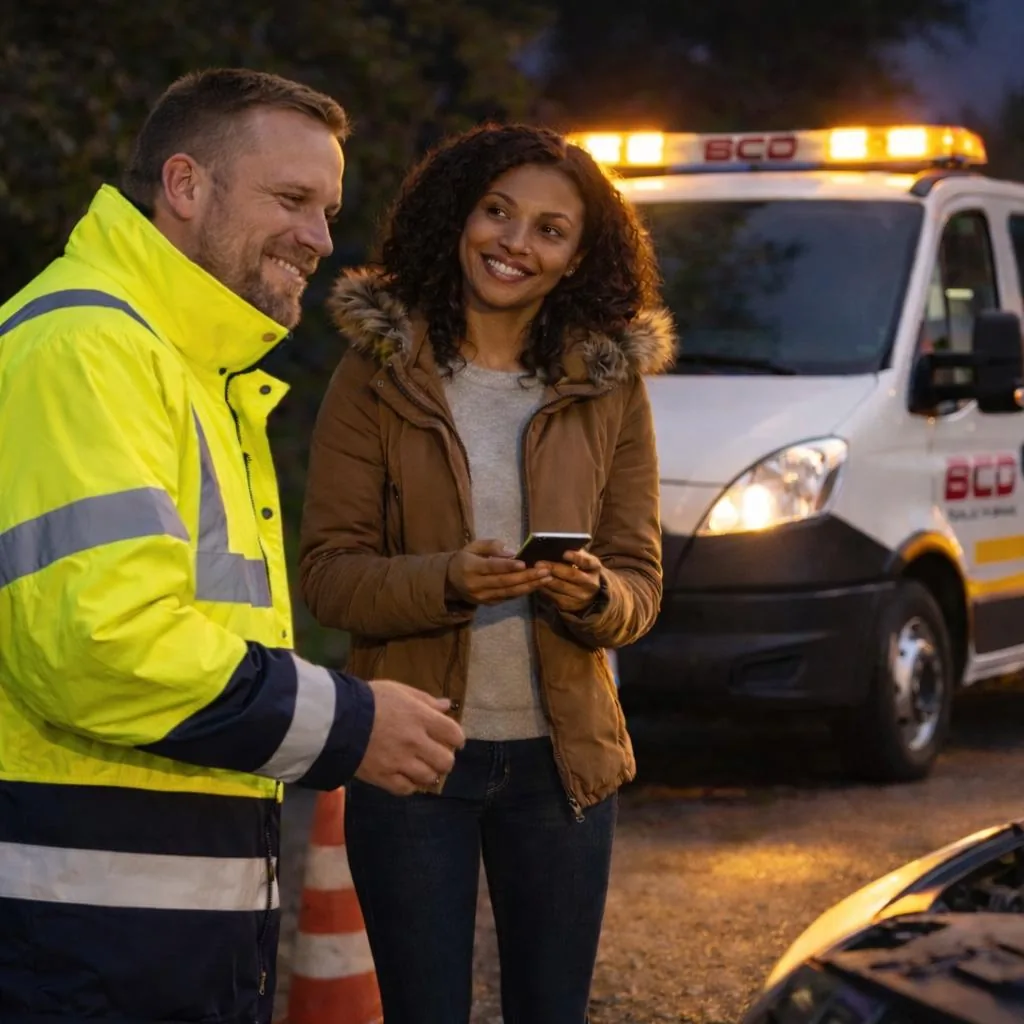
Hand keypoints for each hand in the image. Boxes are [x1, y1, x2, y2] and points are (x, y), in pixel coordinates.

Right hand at [355, 680, 465, 795]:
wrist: (336, 719)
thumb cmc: (369, 699)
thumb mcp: (398, 690)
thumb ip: (424, 700)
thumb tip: (447, 706)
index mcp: (421, 717)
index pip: (454, 734)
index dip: (457, 739)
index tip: (453, 740)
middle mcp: (415, 742)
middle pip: (446, 761)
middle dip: (444, 759)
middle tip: (436, 755)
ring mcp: (400, 762)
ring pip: (429, 778)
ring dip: (429, 772)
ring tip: (421, 766)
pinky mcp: (384, 777)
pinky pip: (407, 789)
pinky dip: (410, 785)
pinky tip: (406, 777)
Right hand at [446, 538, 550, 605]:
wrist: (450, 581)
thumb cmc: (465, 559)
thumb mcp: (473, 546)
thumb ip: (491, 546)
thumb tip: (512, 553)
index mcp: (470, 567)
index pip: (491, 567)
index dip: (508, 566)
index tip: (525, 564)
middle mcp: (476, 584)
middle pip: (504, 582)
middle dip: (526, 577)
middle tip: (545, 571)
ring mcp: (482, 596)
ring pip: (508, 592)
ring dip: (529, 586)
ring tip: (546, 579)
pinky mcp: (488, 603)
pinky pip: (508, 598)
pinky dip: (523, 592)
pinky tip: (536, 585)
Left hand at [537, 548, 602, 612]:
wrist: (588, 593)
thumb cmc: (581, 570)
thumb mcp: (583, 560)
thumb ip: (574, 553)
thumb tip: (556, 546)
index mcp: (595, 568)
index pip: (587, 562)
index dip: (576, 557)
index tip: (564, 553)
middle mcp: (591, 583)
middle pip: (572, 575)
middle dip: (554, 568)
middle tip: (539, 563)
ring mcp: (582, 596)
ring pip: (561, 587)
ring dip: (546, 579)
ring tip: (535, 572)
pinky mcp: (571, 605)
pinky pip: (555, 597)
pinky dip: (545, 589)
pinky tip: (538, 582)